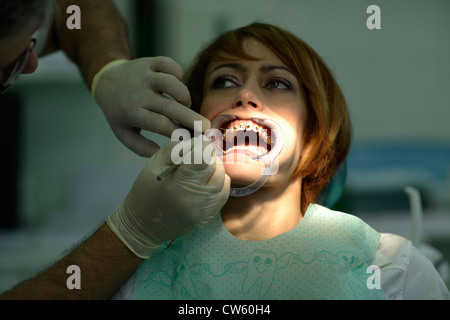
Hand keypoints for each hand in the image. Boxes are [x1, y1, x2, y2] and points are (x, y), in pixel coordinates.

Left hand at [92, 57, 210, 156]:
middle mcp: (139, 94)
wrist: (107, 81)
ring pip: (171, 82)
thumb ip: (141, 147)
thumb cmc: (120, 112)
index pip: (160, 124)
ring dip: (184, 95)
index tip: (190, 140)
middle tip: (206, 127)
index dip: (178, 132)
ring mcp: (145, 76)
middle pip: (169, 106)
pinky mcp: (150, 62)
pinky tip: (178, 84)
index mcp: (132, 113)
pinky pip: (169, 64)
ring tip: (187, 103)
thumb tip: (165, 151)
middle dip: (190, 118)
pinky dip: (178, 73)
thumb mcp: (124, 133)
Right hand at [107, 136, 229, 258]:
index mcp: (176, 182)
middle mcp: (194, 197)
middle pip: (213, 165)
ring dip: (214, 167)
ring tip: (200, 168)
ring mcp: (204, 208)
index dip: (203, 145)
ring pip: (222, 176)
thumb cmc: (146, 191)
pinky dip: (219, 180)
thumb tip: (198, 140)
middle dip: (207, 155)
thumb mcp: (153, 164)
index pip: (202, 157)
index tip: (199, 143)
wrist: (144, 226)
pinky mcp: (210, 215)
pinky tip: (206, 180)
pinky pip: (224, 190)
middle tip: (197, 155)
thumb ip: (176, 148)